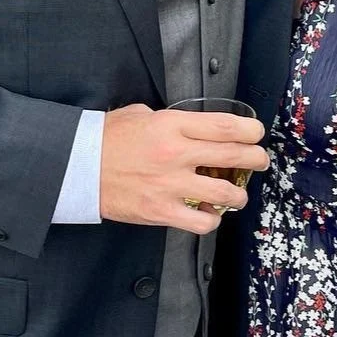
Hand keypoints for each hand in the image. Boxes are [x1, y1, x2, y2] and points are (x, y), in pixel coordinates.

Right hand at [99, 104, 267, 233]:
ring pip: (225, 193)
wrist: (77, 167)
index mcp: (172, 126)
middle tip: (260, 161)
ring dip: (239, 194)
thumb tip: (191, 126)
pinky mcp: (161, 211)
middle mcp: (176, 154)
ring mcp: (170, 185)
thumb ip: (170, 120)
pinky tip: (210, 214)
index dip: (250, 130)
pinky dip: (212, 219)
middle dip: (255, 159)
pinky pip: (201, 221)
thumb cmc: (106, 139)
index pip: (225, 126)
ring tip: (239, 194)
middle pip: (233, 156)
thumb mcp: (140, 115)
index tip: (257, 133)